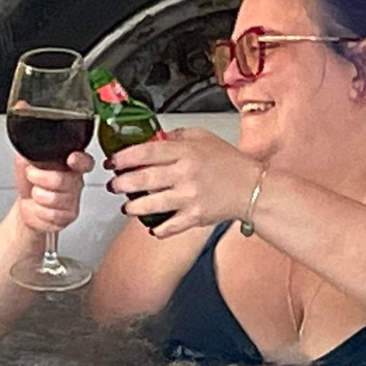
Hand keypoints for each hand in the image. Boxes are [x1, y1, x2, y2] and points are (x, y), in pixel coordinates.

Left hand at [14, 150, 93, 233]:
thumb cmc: (30, 181)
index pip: (84, 161)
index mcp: (69, 163)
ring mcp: (73, 199)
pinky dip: (38, 210)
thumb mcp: (26, 161)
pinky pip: (52, 214)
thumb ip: (30, 151)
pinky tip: (39, 206)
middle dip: (39, 178)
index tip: (71, 159)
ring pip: (54, 199)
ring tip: (36, 193)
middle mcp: (75, 180)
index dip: (80, 160)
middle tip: (32, 176)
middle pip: (61, 180)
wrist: (26, 204)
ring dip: (37, 195)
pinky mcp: (69, 215)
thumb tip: (27, 145)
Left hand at [106, 128, 260, 236]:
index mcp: (186, 152)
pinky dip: (158, 229)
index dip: (125, 157)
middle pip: (145, 178)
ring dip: (134, 207)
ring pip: (152, 203)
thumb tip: (153, 138)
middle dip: (122, 183)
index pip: (147, 152)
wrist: (252, 187)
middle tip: (114, 185)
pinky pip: (171, 226)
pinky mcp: (196, 216)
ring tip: (126, 207)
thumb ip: (176, 136)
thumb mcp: (203, 137)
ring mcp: (190, 197)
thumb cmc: (229, 163)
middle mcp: (186, 174)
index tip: (113, 162)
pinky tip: (151, 227)